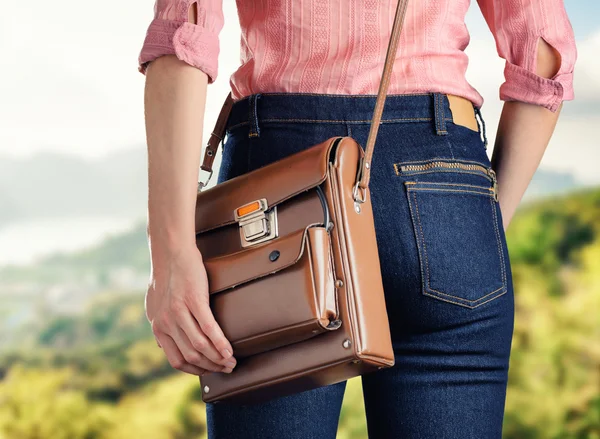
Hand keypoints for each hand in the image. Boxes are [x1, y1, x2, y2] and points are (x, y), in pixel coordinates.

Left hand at [145, 244, 235, 375]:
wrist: (172, 253)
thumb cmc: (166, 277)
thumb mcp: (154, 305)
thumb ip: (160, 325)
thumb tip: (161, 344)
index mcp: (158, 327)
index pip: (176, 360)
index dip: (196, 369)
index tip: (209, 371)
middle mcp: (166, 323)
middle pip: (191, 355)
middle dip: (211, 367)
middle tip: (226, 368)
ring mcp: (179, 313)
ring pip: (200, 346)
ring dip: (218, 358)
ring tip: (231, 361)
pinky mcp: (194, 301)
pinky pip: (209, 328)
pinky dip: (220, 343)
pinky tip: (229, 350)